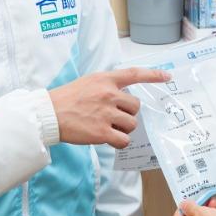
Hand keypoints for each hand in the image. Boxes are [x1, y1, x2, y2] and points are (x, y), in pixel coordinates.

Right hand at [49, 67, 167, 148]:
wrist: (49, 115)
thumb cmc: (66, 99)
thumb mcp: (88, 83)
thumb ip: (107, 86)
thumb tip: (123, 98)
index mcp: (105, 79)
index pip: (134, 74)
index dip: (153, 75)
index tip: (167, 77)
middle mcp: (108, 94)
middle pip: (135, 106)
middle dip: (128, 114)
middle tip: (112, 117)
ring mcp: (106, 113)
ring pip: (131, 124)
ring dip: (123, 128)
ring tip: (107, 127)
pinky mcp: (102, 132)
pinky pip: (124, 140)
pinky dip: (119, 142)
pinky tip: (109, 139)